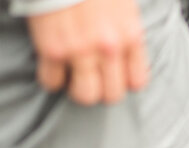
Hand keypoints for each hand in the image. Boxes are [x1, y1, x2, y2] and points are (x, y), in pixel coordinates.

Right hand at [26, 0, 147, 104]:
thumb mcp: (124, 4)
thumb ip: (127, 29)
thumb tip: (125, 48)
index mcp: (131, 36)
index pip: (136, 82)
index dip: (123, 82)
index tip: (113, 75)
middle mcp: (109, 48)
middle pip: (112, 95)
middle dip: (101, 91)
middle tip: (91, 80)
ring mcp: (80, 50)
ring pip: (84, 95)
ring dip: (77, 90)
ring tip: (72, 78)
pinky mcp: (51, 48)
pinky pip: (51, 81)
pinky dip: (50, 79)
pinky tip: (51, 69)